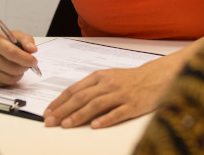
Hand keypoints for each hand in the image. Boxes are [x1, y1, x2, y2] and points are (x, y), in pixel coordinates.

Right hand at [0, 30, 38, 86]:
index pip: (11, 52)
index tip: (34, 61)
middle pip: (12, 68)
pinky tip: (8, 72)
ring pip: (9, 79)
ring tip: (18, 67)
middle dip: (24, 68)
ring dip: (19, 75)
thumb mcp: (12, 35)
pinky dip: (10, 80)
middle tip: (27, 65)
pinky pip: (3, 85)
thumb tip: (33, 49)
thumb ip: (26, 40)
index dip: (25, 58)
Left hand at [43, 57, 173, 128]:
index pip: (74, 89)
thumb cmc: (129, 79)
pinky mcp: (133, 105)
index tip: (48, 112)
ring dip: (79, 115)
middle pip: (82, 97)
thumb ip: (91, 88)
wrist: (155, 77)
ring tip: (66, 124)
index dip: (59, 101)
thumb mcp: (108, 78)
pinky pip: (117, 113)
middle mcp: (108, 84)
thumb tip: (69, 102)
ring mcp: (121, 94)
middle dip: (63, 110)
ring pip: (96, 105)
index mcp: (100, 77)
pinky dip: (105, 119)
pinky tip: (95, 126)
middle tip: (50, 121)